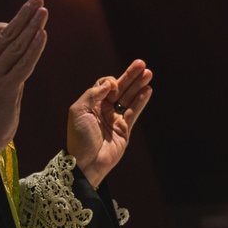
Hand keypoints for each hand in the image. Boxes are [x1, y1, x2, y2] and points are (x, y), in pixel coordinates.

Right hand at [0, 0, 47, 156]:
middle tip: (38, 0)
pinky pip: (23, 63)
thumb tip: (25, 55)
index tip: (19, 24)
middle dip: (24, 15)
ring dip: (33, 27)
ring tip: (44, 12)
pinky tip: (43, 35)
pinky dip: (35, 48)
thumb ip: (3, 69)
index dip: (6, 23)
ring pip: (16, 45)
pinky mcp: (5, 89)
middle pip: (5, 33)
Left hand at [67, 59, 152, 187]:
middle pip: (120, 89)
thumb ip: (92, 94)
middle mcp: (103, 110)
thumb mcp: (78, 111)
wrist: (86, 163)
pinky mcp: (124, 130)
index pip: (104, 86)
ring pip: (129, 98)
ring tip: (148, 73)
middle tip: (141, 64)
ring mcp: (115, 119)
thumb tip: (109, 83)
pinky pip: (134, 112)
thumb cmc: (79, 138)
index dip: (110, 82)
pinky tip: (148, 90)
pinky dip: (141, 100)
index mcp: (91, 104)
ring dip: (138, 85)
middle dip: (130, 76)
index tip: (112, 86)